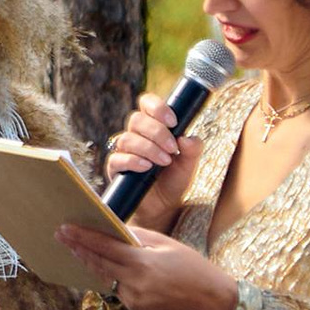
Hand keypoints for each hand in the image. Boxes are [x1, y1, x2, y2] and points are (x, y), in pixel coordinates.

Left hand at [57, 213, 238, 309]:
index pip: (105, 247)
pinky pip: (116, 288)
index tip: (65, 229)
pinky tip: (103, 266)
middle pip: (99, 262)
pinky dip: (110, 276)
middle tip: (61, 236)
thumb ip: (136, 238)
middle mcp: (135, 282)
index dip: (83, 237)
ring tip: (74, 248)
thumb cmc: (188, 263)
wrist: (206, 295)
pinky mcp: (134, 308)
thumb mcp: (164, 243)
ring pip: (105, 277)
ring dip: (90, 262)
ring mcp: (133, 298)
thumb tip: (112, 229)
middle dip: (78, 248)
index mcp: (143, 262)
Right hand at [100, 91, 200, 233]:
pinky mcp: (116, 168)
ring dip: (149, 148)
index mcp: (153, 126)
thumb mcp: (189, 164)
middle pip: (137, 119)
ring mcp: (124, 150)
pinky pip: (118, 158)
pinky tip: (147, 167)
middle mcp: (136, 134)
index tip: (173, 121)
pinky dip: (134, 161)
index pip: (147, 103)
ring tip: (164, 162)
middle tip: (172, 148)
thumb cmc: (174, 179)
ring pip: (127, 138)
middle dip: (157, 132)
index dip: (157, 107)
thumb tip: (188, 137)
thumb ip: (193, 149)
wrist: (163, 206)